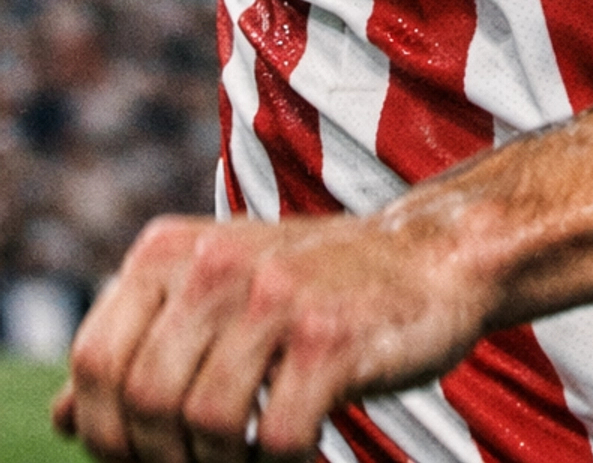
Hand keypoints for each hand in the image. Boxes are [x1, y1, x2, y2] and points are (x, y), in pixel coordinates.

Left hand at [55, 197, 490, 462]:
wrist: (430, 258)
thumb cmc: (314, 287)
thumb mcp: (217, 297)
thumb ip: (144, 348)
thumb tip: (62, 420)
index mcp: (172, 250)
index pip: (94, 360)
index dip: (106, 430)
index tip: (146, 455)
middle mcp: (215, 262)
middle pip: (144, 401)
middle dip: (163, 459)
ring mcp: (275, 296)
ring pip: (201, 424)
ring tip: (251, 454)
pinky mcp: (329, 337)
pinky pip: (272, 439)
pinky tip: (302, 449)